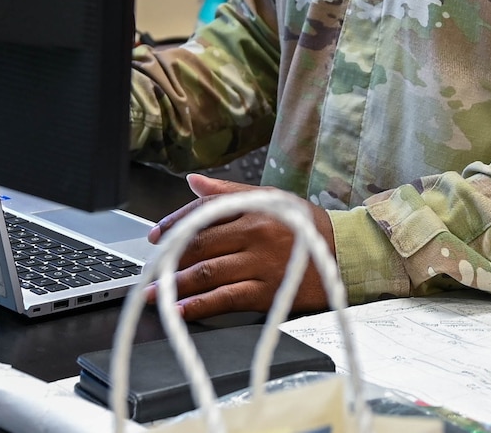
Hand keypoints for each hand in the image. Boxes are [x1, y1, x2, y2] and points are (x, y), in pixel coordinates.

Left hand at [144, 174, 335, 319]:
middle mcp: (256, 233)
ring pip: (207, 273)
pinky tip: (179, 310)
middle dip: (168, 258)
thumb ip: (228, 191)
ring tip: (152, 293)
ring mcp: (261, 264)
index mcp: (254, 207)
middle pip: (200, 244)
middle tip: (147, 268)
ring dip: (173, 285)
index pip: (204, 211)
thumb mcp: (271, 198)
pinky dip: (198, 306)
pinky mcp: (266, 291)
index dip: (175, 223)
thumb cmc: (304, 225)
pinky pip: (225, 299)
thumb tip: (192, 181)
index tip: (155, 236)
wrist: (343, 254)